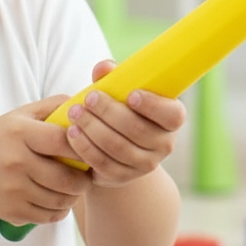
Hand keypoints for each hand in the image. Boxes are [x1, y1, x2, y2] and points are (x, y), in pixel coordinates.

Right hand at [0, 95, 93, 226]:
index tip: (93, 149)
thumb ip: (55, 105)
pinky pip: (46, 216)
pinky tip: (61, 202)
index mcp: (20, 133)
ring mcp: (11, 188)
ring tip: (77, 188)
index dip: (84, 147)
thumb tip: (89, 101)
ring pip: (59, 200)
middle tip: (89, 176)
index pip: (63, 141)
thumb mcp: (22, 115)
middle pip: (66, 177)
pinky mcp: (9, 210)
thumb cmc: (2, 138)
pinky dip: (59, 211)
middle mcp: (15, 161)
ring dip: (74, 197)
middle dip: (85, 180)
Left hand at [63, 60, 185, 188]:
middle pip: (137, 130)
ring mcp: (146, 164)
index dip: (154, 106)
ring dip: (93, 129)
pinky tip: (73, 133)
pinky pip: (103, 164)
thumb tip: (103, 68)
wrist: (120, 146)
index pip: (172, 114)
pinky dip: (85, 147)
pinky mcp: (123, 177)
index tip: (131, 94)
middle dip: (109, 112)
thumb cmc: (125, 109)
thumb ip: (116, 77)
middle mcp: (165, 144)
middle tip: (90, 98)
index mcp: (173, 119)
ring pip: (118, 147)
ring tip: (75, 113)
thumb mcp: (124, 92)